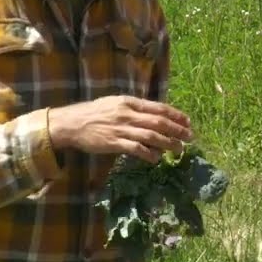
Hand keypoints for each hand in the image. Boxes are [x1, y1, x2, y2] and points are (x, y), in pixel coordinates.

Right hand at [47, 95, 191, 162]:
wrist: (71, 123)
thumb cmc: (93, 113)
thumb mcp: (115, 103)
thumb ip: (134, 108)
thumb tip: (153, 116)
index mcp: (129, 102)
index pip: (158, 108)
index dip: (175, 115)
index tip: (187, 121)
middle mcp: (128, 114)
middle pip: (159, 122)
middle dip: (177, 130)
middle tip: (190, 137)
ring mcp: (121, 129)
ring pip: (151, 136)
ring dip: (168, 143)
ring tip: (179, 149)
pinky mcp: (114, 143)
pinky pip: (136, 149)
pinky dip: (149, 154)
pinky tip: (156, 159)